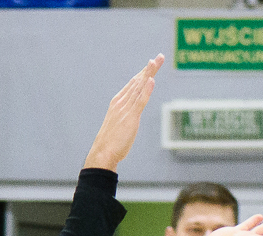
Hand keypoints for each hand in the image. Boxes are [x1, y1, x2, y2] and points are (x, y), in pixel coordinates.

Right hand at [84, 56, 163, 171]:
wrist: (103, 152)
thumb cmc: (111, 142)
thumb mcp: (120, 124)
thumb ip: (126, 116)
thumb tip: (131, 116)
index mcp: (118, 102)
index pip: (133, 84)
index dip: (144, 73)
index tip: (152, 63)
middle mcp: (122, 102)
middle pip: (138, 81)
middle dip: (149, 69)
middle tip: (159, 57)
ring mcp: (126, 109)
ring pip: (139, 87)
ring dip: (148, 73)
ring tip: (156, 61)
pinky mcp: (130, 117)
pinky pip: (140, 101)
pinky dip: (146, 90)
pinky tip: (152, 80)